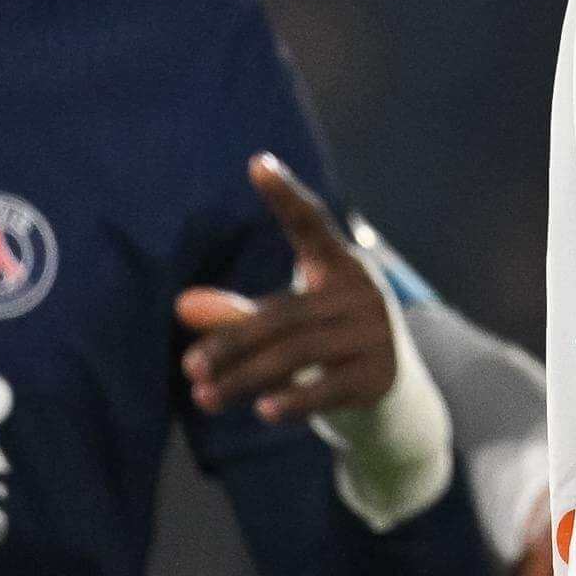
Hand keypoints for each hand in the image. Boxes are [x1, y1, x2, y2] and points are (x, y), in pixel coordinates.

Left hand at [175, 156, 397, 424]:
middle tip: (190, 369)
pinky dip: (293, 400)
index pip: (310, 223)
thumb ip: (237, 314)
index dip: (285, 195)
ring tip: (204, 398)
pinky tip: (262, 412)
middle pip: (282, 313)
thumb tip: (183, 306)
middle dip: (231, 343)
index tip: (257, 163)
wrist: (392, 402)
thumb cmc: (326, 350)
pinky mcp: (379, 375)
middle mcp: (362, 291)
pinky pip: (327, 387)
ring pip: (296, 352)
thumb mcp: (285, 327)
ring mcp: (376, 333)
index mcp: (338, 265)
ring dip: (245, 378)